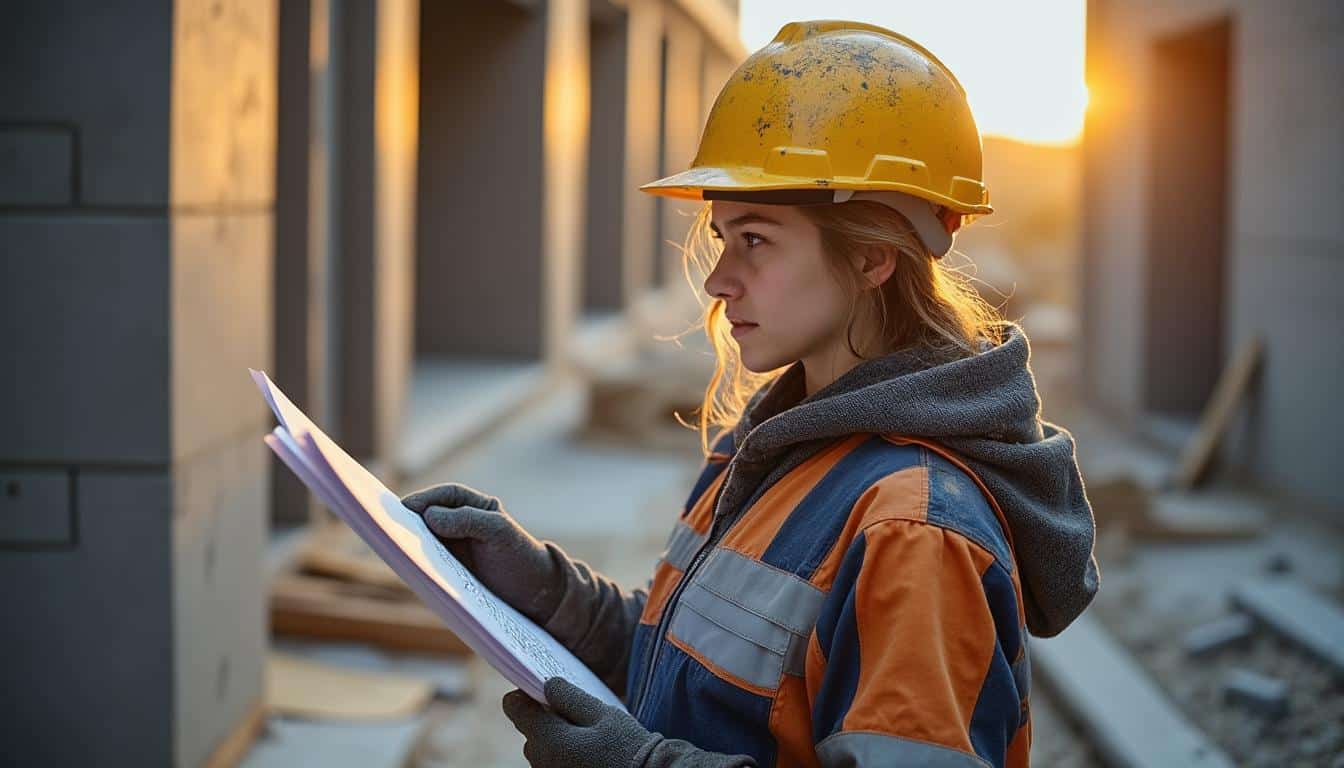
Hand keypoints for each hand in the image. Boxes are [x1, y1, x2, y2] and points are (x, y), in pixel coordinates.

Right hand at [400, 482, 560, 625]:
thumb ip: (468, 520)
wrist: (536, 595)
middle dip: (408, 520)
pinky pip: (427, 561)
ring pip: (423, 539)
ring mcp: (453, 547)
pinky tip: (406, 566)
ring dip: (409, 541)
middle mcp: (461, 523)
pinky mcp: (449, 570)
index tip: (404, 507)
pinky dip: (416, 561)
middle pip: (427, 516)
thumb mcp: (500, 534)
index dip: (423, 499)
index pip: (444, 496)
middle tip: (387, 527)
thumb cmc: (521, 558)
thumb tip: (430, 516)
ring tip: (392, 548)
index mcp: (475, 506)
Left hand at [502, 679, 756, 767]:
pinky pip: (553, 763)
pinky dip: (564, 754)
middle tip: (576, 712)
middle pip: (529, 731)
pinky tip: (589, 752)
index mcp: (549, 740)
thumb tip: (547, 683)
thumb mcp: (604, 714)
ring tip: (587, 735)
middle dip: (546, 718)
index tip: (541, 690)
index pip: (514, 708)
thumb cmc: (628, 747)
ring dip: (555, 738)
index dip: (524, 694)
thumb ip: (571, 698)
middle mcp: (542, 762)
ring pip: (541, 749)